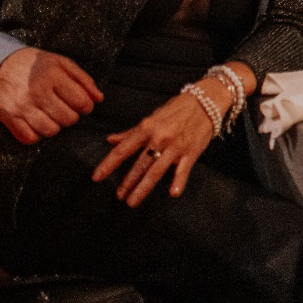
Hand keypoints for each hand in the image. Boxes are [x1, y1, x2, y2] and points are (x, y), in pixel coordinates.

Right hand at [0, 47, 102, 144]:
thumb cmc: (35, 65)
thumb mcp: (61, 63)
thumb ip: (83, 80)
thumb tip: (99, 99)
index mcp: (53, 76)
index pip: (81, 102)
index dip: (87, 106)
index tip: (81, 104)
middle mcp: (37, 92)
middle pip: (68, 119)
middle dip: (71, 117)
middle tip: (65, 109)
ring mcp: (21, 106)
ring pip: (50, 131)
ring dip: (55, 127)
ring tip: (52, 117)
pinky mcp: (8, 117)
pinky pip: (29, 138)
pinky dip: (37, 135)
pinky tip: (38, 123)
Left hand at [92, 87, 218, 206]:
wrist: (206, 101)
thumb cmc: (177, 109)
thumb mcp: (152, 117)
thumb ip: (131, 132)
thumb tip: (110, 140)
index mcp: (147, 128)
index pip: (123, 149)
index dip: (109, 164)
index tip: (97, 177)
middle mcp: (159, 138)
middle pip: (139, 164)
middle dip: (127, 182)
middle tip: (119, 196)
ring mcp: (175, 146)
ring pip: (156, 170)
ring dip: (143, 187)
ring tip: (132, 201)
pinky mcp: (191, 152)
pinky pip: (183, 169)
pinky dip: (178, 181)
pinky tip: (173, 193)